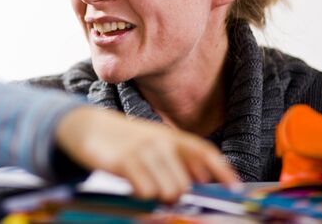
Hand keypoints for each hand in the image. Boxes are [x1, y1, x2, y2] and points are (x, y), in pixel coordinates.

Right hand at [55, 107, 238, 202]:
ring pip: (168, 190)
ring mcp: (143, 150)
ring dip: (157, 195)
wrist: (86, 126)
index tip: (235, 188)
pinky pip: (146, 191)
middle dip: (176, 194)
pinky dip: (141, 194)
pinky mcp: (124, 161)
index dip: (223, 170)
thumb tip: (202, 181)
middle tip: (158, 189)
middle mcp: (160, 141)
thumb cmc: (124, 140)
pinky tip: (131, 185)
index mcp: (170, 136)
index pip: (204, 152)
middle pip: (185, 183)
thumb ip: (176, 158)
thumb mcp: (152, 141)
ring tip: (142, 184)